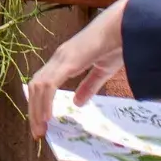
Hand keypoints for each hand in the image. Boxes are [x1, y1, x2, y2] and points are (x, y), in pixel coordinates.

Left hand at [26, 0, 128, 140]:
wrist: (126, 28)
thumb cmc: (118, 45)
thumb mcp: (102, 72)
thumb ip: (89, 86)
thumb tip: (76, 102)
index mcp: (66, 60)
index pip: (44, 84)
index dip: (39, 103)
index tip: (42, 124)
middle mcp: (59, 58)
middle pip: (36, 87)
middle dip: (34, 111)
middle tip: (38, 133)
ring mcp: (61, 58)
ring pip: (38, 87)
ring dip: (36, 110)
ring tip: (41, 130)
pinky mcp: (67, 61)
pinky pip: (49, 84)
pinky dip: (45, 101)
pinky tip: (47, 117)